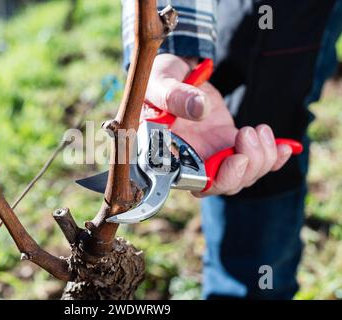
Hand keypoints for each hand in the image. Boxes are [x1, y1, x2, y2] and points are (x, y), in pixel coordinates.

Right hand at [145, 54, 293, 195]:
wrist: (178, 72)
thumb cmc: (159, 79)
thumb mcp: (161, 82)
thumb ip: (174, 96)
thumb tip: (200, 109)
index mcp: (168, 153)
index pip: (192, 181)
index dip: (219, 180)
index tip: (237, 158)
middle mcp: (191, 161)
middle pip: (223, 185)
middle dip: (245, 168)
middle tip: (248, 134)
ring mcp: (212, 155)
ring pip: (242, 176)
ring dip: (261, 158)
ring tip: (259, 129)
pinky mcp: (230, 144)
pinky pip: (255, 162)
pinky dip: (273, 158)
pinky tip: (286, 146)